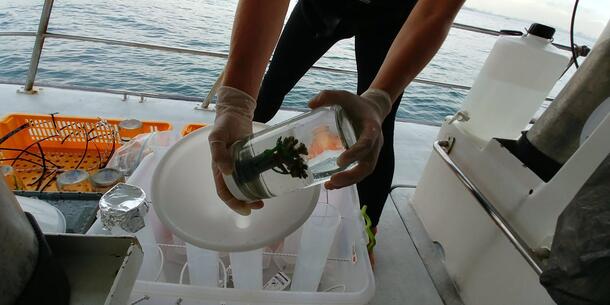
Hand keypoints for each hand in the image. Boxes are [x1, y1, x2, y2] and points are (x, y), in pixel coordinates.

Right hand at [209, 86, 263, 214]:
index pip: (223, 192)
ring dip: (252, 194)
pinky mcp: (249, 160)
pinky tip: (267, 183)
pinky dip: (258, 181)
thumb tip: (227, 171)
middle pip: (235, 192)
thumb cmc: (224, 124)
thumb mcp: (217, 137)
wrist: (236, 112)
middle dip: (245, 202)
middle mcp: (229, 170)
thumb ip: (219, 153)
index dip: (233, 203)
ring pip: (244, 185)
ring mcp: (239, 165)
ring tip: (264, 199)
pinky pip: (253, 174)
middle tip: (259, 205)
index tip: (246, 210)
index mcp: (218, 168)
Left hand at [308, 89, 392, 189]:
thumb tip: (310, 105)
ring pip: (364, 172)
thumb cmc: (356, 104)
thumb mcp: (344, 96)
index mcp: (372, 128)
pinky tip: (333, 183)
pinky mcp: (366, 158)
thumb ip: (329, 96)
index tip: (340, 161)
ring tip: (329, 185)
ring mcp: (372, 152)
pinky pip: (360, 172)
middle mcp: (375, 144)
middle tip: (332, 180)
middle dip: (351, 176)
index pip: (366, 144)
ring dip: (348, 181)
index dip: (354, 154)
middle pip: (367, 165)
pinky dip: (348, 179)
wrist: (373, 109)